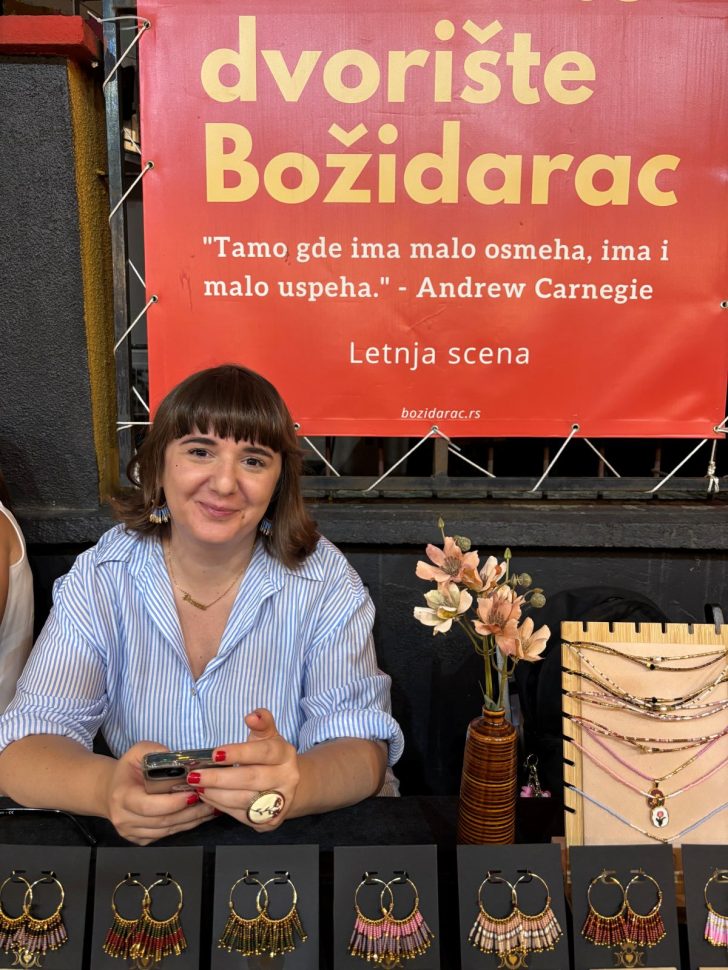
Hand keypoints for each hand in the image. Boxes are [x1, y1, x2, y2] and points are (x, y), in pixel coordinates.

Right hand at [104, 741, 215, 844]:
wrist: (109, 791)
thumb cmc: (127, 770)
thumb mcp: (137, 752)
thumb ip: (155, 750)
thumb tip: (177, 758)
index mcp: (122, 796)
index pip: (148, 806)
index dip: (172, 803)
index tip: (193, 793)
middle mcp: (124, 819)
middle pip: (161, 821)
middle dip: (189, 812)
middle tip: (209, 800)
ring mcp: (131, 833)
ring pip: (167, 832)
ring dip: (191, 821)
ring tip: (210, 808)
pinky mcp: (140, 840)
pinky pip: (166, 836)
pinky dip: (185, 826)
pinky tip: (200, 816)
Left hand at [190, 709, 299, 830]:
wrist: (287, 786)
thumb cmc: (270, 758)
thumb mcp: (267, 737)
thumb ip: (261, 723)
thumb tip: (252, 716)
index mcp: (286, 755)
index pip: (263, 752)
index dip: (239, 752)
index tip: (215, 753)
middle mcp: (287, 779)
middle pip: (251, 778)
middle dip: (220, 778)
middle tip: (195, 775)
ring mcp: (280, 802)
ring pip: (245, 800)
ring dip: (217, 794)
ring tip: (198, 787)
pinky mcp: (269, 821)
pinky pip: (242, 815)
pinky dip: (222, 807)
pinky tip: (208, 797)